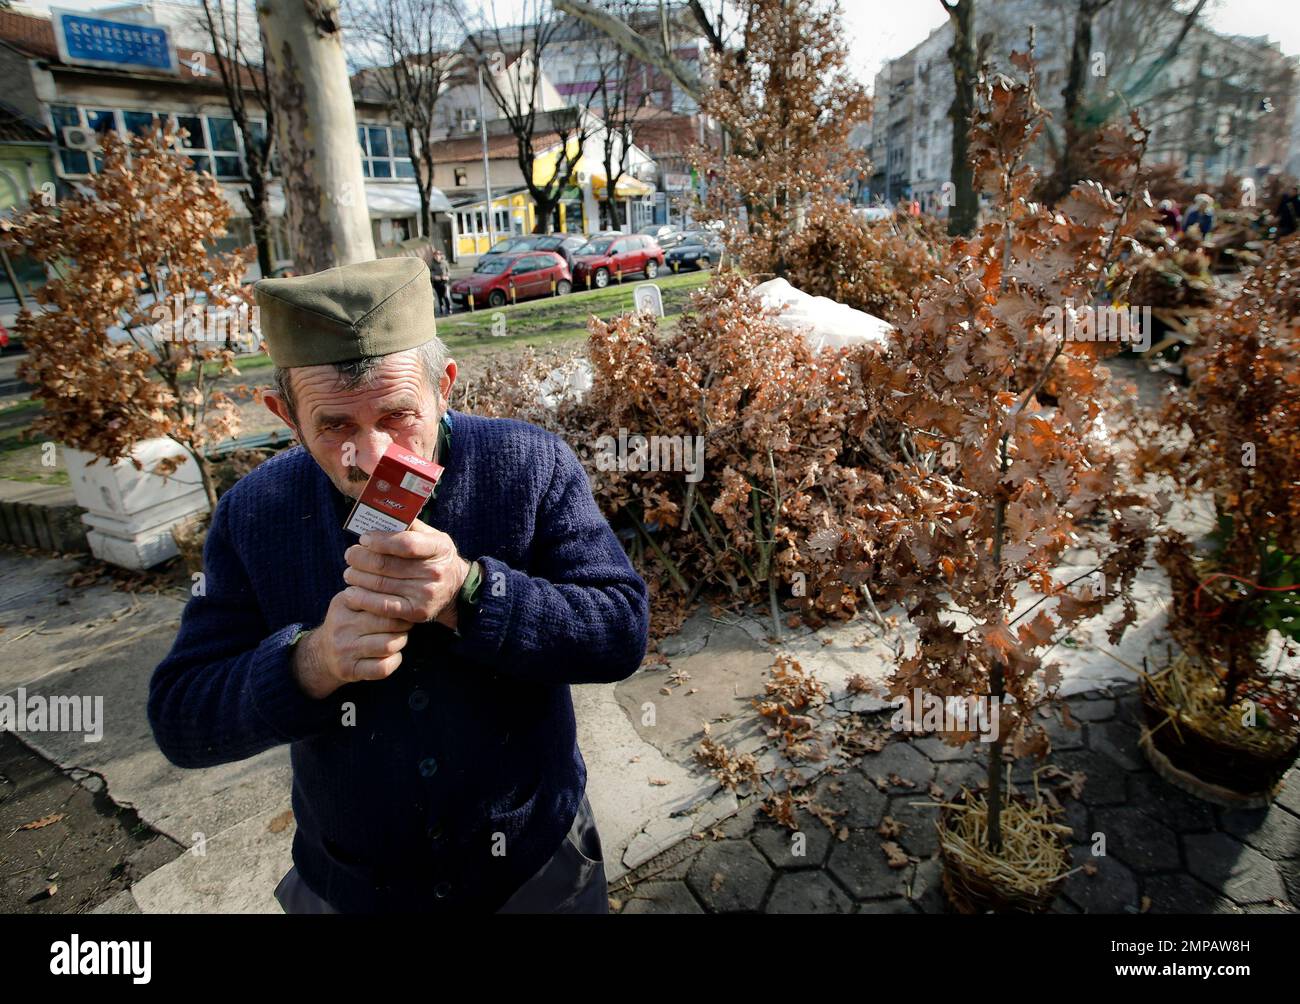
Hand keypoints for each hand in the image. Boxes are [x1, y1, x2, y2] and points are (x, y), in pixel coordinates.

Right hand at [293, 589, 415, 698]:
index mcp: (344, 603)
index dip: (399, 604)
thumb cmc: (347, 622)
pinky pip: (382, 668)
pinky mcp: (349, 670)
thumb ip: (373, 591)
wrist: (320, 654)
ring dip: (400, 642)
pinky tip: (393, 655)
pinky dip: (395, 661)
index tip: (405, 606)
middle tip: (407, 623)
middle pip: (388, 623)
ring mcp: (344, 650)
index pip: (381, 600)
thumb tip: (406, 586)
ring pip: (388, 645)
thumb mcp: (351, 601)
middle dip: (404, 624)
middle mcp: (342, 626)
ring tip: (399, 637)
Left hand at [341, 517, 470, 629]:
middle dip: (361, 559)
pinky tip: (351, 593)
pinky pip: (383, 607)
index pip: (406, 544)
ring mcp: (426, 594)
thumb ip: (409, 526)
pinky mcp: (417, 612)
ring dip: (358, 577)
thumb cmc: (434, 557)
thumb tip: (380, 514)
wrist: (455, 588)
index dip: (380, 541)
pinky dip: (363, 599)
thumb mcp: (431, 536)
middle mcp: (435, 572)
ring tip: (349, 572)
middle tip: (350, 555)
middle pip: (387, 565)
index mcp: (439, 547)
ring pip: (380, 584)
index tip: (363, 538)